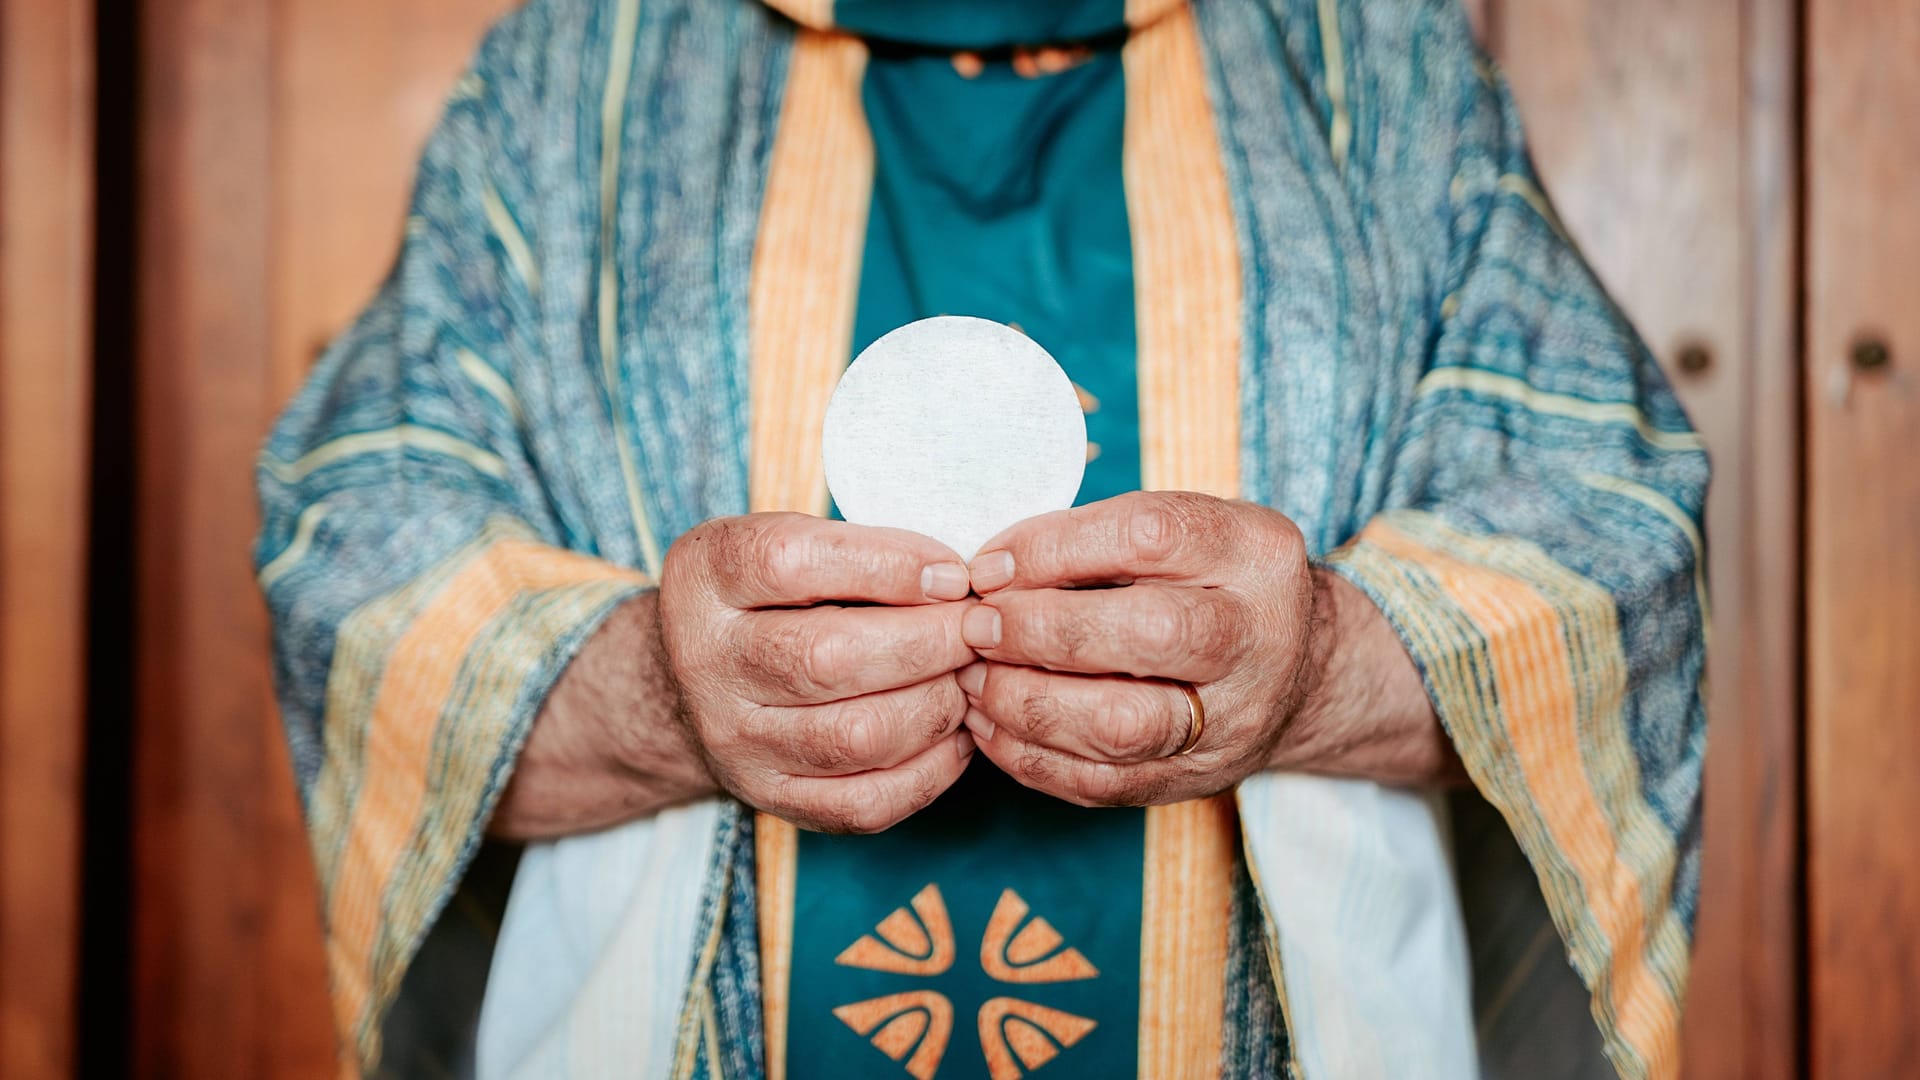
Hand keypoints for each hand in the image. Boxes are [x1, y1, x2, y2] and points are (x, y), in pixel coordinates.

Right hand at [658, 512, 979, 832]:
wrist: (698, 681)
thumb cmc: (769, 596)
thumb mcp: (786, 543)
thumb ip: (860, 549)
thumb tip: (956, 583)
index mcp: (707, 576)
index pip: (791, 562)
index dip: (888, 566)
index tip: (953, 576)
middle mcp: (707, 661)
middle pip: (829, 657)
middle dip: (930, 642)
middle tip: (979, 631)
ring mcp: (735, 740)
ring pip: (856, 736)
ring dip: (937, 705)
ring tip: (967, 678)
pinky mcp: (770, 797)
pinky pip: (865, 802)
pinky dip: (930, 770)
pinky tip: (953, 734)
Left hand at [955, 492, 1328, 806]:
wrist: (1298, 671)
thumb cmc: (1210, 584)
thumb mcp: (1182, 533)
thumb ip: (1096, 539)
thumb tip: (989, 571)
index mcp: (1253, 552)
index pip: (1149, 537)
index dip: (1053, 549)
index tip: (991, 565)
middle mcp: (1257, 636)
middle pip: (1151, 633)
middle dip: (1041, 630)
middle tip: (977, 626)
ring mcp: (1233, 719)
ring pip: (1123, 725)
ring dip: (1025, 701)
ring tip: (972, 677)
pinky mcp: (1197, 780)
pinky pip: (1103, 783)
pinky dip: (1030, 756)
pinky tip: (989, 724)